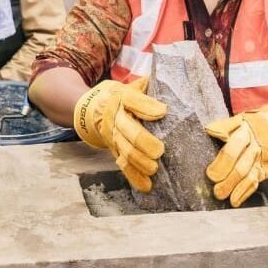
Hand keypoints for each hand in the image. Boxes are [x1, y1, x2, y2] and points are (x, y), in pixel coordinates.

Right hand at [73, 78, 166, 192]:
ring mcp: (114, 136)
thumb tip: (173, 82)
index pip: (133, 100)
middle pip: (128, 130)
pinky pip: (123, 165)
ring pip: (125, 151)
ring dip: (140, 162)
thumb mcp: (133, 85)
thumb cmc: (123, 95)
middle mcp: (116, 117)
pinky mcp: (115, 151)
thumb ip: (150, 85)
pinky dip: (134, 176)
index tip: (163, 112)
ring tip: (154, 168)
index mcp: (122, 97)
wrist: (94, 108)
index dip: (146, 106)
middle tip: (159, 150)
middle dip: (144, 142)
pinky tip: (147, 185)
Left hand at [205, 100, 267, 206]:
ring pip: (247, 174)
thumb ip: (224, 126)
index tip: (211, 173)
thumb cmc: (254, 125)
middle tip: (214, 185)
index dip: (223, 161)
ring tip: (221, 195)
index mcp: (246, 129)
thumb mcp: (241, 120)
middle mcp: (255, 144)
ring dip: (233, 186)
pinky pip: (254, 181)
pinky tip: (235, 200)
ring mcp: (261, 158)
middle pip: (241, 162)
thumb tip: (209, 131)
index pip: (235, 145)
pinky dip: (244, 192)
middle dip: (227, 175)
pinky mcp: (264, 169)